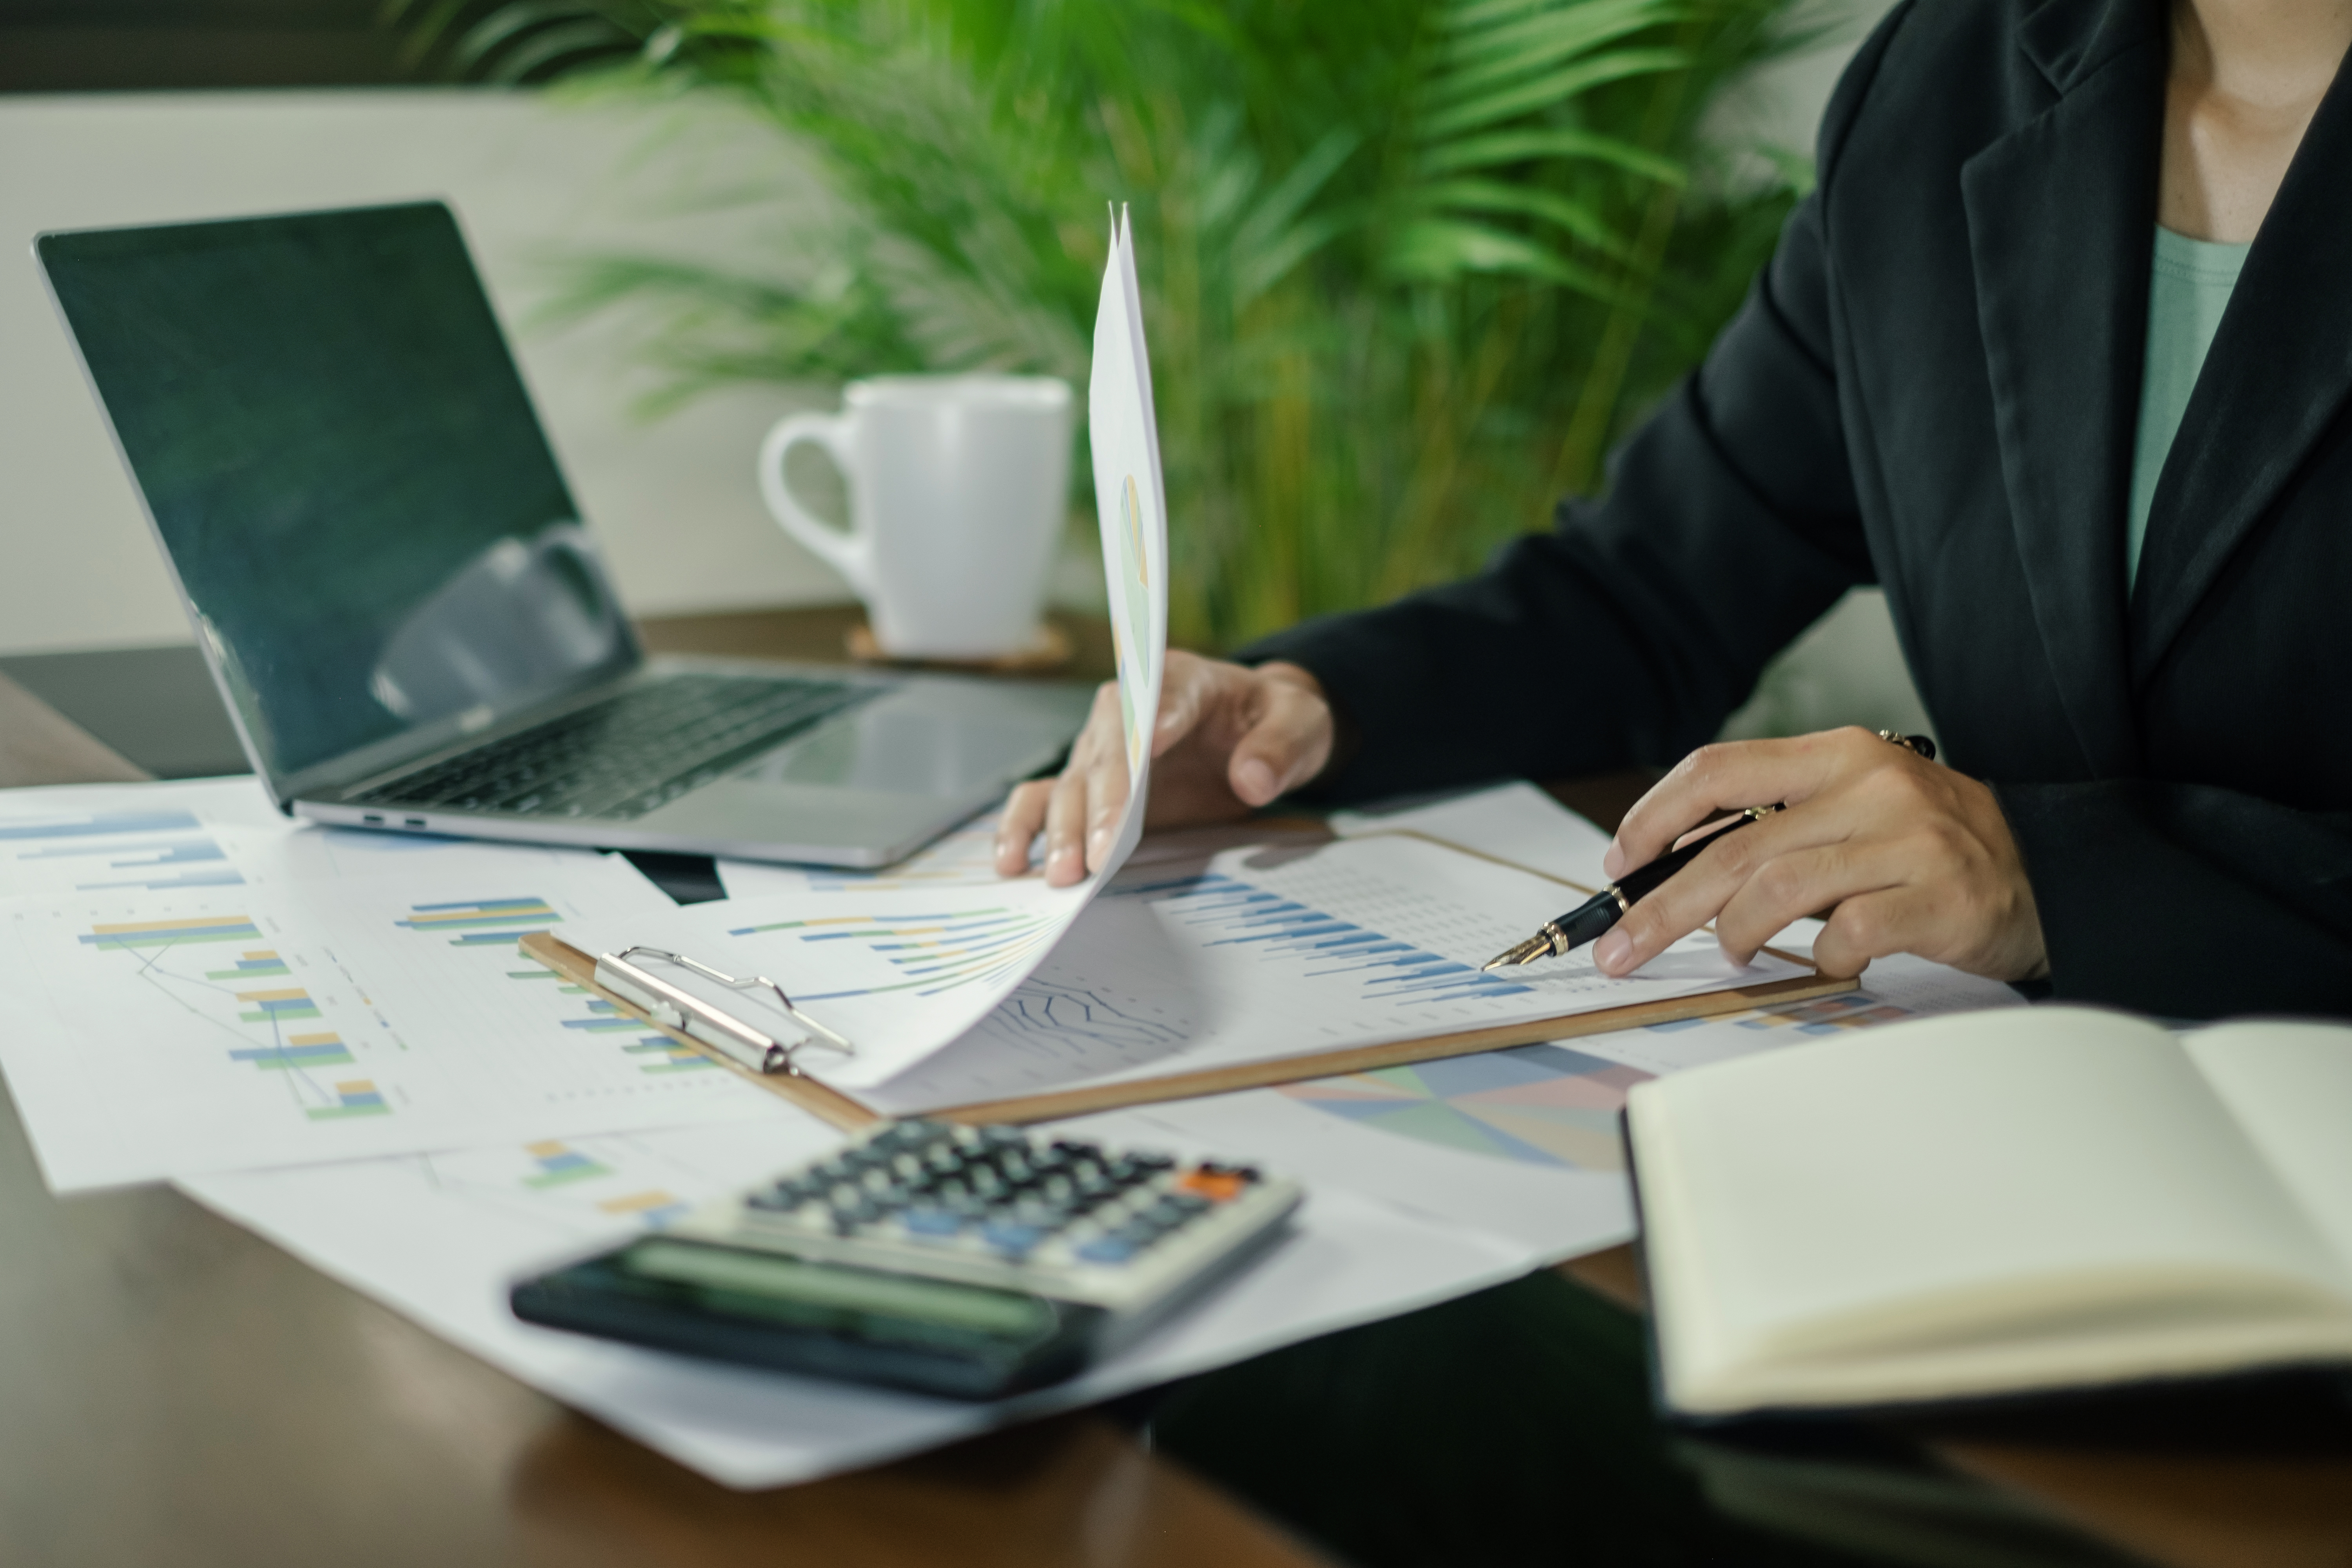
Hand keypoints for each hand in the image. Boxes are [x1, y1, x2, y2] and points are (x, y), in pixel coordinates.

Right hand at [994, 652, 1335, 886]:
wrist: (1256, 730)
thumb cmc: (1274, 720)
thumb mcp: (1301, 725)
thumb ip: (1280, 748)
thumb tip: (1253, 779)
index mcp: (1182, 679)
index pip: (1165, 694)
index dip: (1157, 717)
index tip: (1153, 744)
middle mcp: (1129, 710)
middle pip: (1110, 753)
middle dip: (1103, 804)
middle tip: (1100, 854)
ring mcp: (1103, 749)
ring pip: (1072, 784)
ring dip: (1063, 829)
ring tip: (1062, 874)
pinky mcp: (1090, 785)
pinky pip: (1046, 800)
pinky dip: (1025, 828)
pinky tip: (1012, 862)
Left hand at [1593, 728, 2048, 982]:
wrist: (2051, 870)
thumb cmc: (1929, 848)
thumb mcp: (1851, 811)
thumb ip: (1775, 827)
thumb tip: (1670, 870)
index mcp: (1836, 755)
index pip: (1718, 769)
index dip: (1654, 815)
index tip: (1618, 861)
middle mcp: (1870, 787)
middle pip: (1732, 846)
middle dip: (1662, 904)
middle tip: (1622, 947)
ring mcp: (1907, 841)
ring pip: (1777, 888)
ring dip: (1735, 932)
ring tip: (1733, 951)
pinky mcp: (1939, 897)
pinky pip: (1847, 934)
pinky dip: (1822, 958)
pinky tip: (1828, 963)